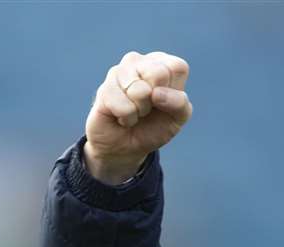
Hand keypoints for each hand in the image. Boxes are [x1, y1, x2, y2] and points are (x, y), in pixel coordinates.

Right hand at [83, 50, 193, 183]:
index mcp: (162, 64)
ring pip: (140, 90)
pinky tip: (121, 116)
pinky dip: (127, 119)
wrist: (126, 147)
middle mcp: (139, 62)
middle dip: (156, 100)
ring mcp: (119, 72)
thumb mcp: (177, 118)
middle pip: (158, 73)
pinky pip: (124, 107)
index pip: (178, 67)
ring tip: (134, 112)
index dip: (174, 91)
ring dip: (140, 111)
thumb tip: (156, 93)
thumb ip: (180, 103)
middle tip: (149, 107)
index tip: (165, 101)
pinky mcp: (104, 88)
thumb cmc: (154, 127)